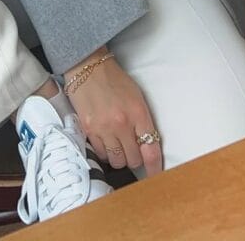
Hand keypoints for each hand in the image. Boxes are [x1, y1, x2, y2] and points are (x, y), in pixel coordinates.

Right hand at [67, 51, 162, 176]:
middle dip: (134, 157)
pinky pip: (101, 154)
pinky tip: (105, 140)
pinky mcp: (89, 130)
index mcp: (138, 113)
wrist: (88, 67)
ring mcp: (104, 128)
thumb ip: (143, 122)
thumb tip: (146, 146)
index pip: (151, 150)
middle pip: (133, 160)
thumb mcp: (136, 98)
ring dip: (119, 157)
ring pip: (117, 161)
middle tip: (131, 148)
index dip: (155, 168)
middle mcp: (122, 123)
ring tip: (117, 143)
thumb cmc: (114, 81)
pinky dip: (105, 152)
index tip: (156, 175)